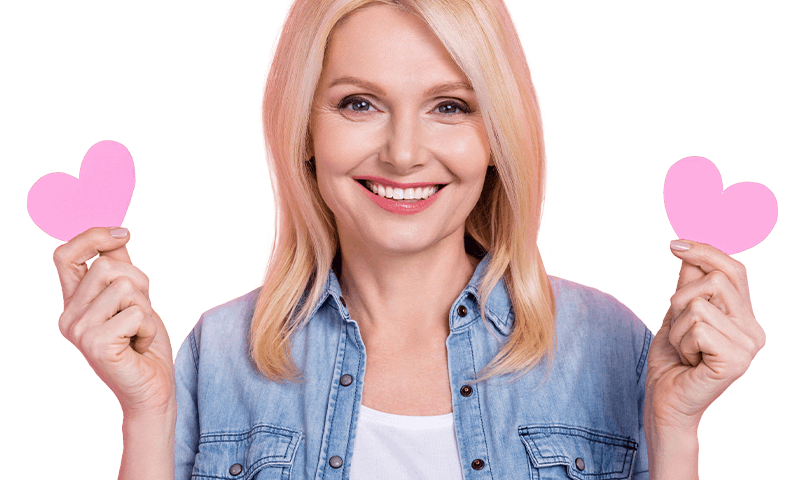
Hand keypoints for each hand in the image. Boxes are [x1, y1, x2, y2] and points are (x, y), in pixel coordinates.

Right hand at [54, 227, 174, 416]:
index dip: (92, 237)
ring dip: (146, 308)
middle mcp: (68, 316)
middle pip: (106, 266)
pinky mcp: (96, 345)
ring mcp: (79, 331)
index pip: (65, 256)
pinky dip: (148, 328)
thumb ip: (122, 268)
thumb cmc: (142, 343)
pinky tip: (139, 345)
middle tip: (141, 311)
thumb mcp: (134, 297)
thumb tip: (118, 232)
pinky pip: (136, 313)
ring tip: (138, 331)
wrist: (150, 388)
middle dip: (139, 282)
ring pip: (124, 287)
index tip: (124, 234)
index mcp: (73, 302)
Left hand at [645, 239, 765, 430]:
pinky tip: (689, 361)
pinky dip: (681, 342)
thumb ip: (688, 284)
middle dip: (680, 299)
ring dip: (677, 327)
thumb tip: (688, 247)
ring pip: (698, 304)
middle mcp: (754, 330)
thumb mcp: (677, 313)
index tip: (674, 244)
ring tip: (685, 349)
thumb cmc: (672, 360)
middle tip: (678, 328)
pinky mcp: (736, 360)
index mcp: (745, 317)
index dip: (705, 252)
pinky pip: (697, 327)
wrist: (665, 400)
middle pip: (714, 280)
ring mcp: (749, 346)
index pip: (733, 270)